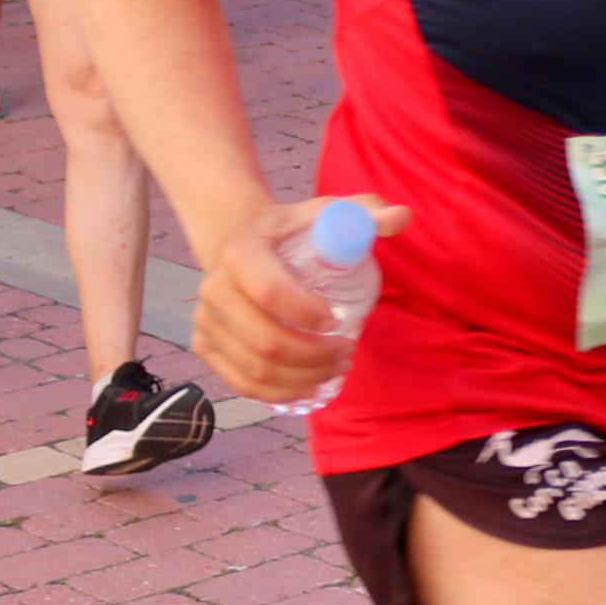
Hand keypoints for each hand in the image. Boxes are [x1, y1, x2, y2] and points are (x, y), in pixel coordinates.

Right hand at [192, 194, 407, 401]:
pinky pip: (242, 383)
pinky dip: (279, 393)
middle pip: (266, 342)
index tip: (337, 320)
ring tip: (335, 367)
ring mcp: (205, 321)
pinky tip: (309, 385)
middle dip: (314, 357)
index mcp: (240, 253)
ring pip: (256, 369)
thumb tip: (401, 218)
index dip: (307, 314)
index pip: (271, 293)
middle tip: (347, 353)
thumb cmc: (291, 231)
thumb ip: (365, 211)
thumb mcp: (326, 213)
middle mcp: (213, 289)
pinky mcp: (204, 346)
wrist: (241, 242)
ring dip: (302, 378)